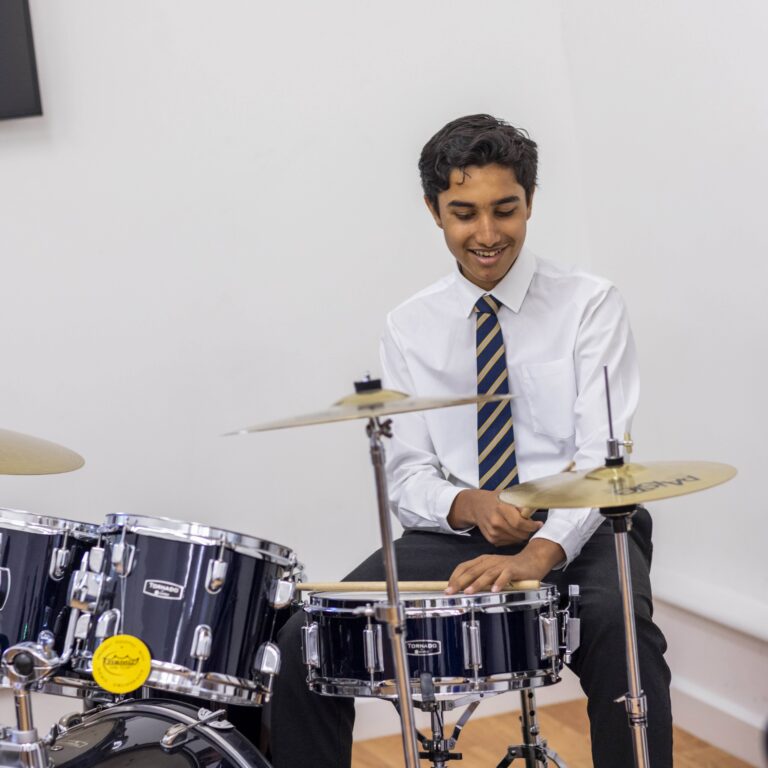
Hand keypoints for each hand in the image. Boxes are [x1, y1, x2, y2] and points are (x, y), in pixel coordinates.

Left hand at [445, 539, 565, 594]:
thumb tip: (464, 589)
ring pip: (487, 574)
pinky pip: (505, 576)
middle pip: (472, 571)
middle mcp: (490, 561)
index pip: (464, 567)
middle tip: (451, 592)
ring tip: (469, 592)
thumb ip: (480, 578)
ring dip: (477, 583)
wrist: (532, 560)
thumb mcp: (492, 571)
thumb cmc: (510, 568)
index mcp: (482, 561)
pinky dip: (500, 583)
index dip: (455, 577)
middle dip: (460, 582)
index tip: (447, 588)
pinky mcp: (513, 569)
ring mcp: (501, 564)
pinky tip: (495, 590)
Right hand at [447, 489, 541, 544]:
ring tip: (521, 526)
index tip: (538, 524)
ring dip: (522, 534)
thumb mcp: (507, 495)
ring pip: (516, 540)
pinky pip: (509, 542)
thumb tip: (534, 511)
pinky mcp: (491, 539)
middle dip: (529, 531)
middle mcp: (496, 522)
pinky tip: (512, 529)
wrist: (476, 506)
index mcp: (501, 508)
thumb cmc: (495, 499)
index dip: (532, 526)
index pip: (520, 522)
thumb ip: (520, 503)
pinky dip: (514, 537)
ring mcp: (493, 532)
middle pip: (520, 533)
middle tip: (531, 525)